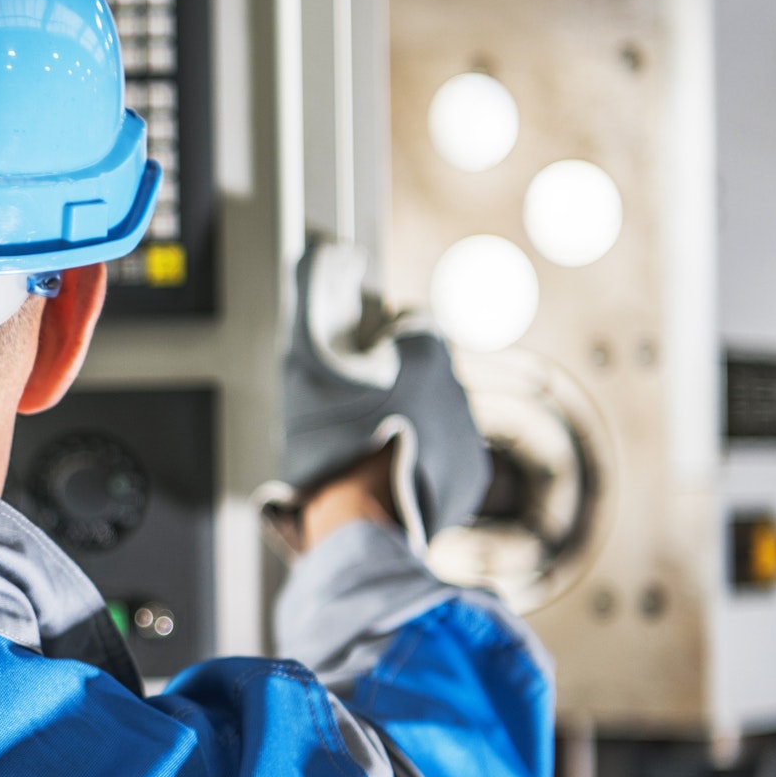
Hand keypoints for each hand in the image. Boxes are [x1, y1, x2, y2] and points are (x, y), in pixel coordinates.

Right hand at [272, 240, 489, 552]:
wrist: (360, 525)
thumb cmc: (331, 445)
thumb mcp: (304, 361)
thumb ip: (311, 295)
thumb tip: (325, 251)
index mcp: (427, 350)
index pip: (411, 323)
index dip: (379, 341)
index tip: (358, 365)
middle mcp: (460, 386)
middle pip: (423, 370)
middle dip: (394, 385)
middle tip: (355, 415)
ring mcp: (470, 432)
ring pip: (435, 413)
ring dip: (409, 423)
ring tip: (369, 449)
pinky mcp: (471, 475)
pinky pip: (447, 454)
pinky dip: (422, 459)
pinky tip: (389, 471)